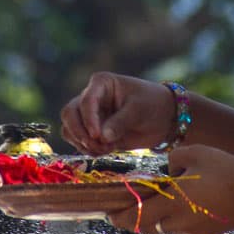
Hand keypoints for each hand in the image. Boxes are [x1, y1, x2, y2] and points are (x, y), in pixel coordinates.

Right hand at [60, 71, 174, 154]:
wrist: (163, 117)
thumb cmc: (152, 104)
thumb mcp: (139, 110)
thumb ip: (120, 122)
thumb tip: (102, 138)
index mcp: (101, 83)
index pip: (86, 101)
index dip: (89, 120)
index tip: (98, 136)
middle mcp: (91, 97)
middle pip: (69, 114)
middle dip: (79, 133)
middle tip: (97, 145)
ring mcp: (90, 115)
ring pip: (69, 129)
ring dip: (83, 143)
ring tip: (106, 149)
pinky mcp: (93, 131)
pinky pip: (79, 142)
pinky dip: (88, 149)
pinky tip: (107, 150)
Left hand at [107, 144, 233, 233]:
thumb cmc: (223, 167)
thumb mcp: (194, 153)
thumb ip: (173, 161)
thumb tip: (168, 172)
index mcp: (172, 202)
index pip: (136, 216)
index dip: (119, 217)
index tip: (108, 214)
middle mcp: (179, 221)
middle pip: (147, 227)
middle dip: (133, 221)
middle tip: (124, 212)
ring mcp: (194, 230)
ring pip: (166, 228)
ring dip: (157, 219)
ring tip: (157, 204)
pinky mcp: (208, 233)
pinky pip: (185, 228)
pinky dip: (178, 220)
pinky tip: (186, 206)